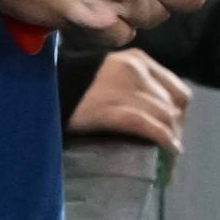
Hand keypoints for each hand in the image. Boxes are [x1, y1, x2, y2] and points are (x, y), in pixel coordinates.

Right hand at [65, 47, 191, 147]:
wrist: (40, 87)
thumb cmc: (74, 85)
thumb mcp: (111, 75)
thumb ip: (135, 86)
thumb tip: (157, 114)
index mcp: (139, 60)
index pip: (177, 89)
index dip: (180, 115)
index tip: (174, 132)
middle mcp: (137, 70)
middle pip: (174, 105)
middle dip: (177, 130)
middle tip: (170, 151)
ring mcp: (125, 88)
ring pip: (164, 117)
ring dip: (172, 140)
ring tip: (167, 159)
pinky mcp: (111, 108)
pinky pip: (148, 126)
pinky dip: (162, 141)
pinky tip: (165, 153)